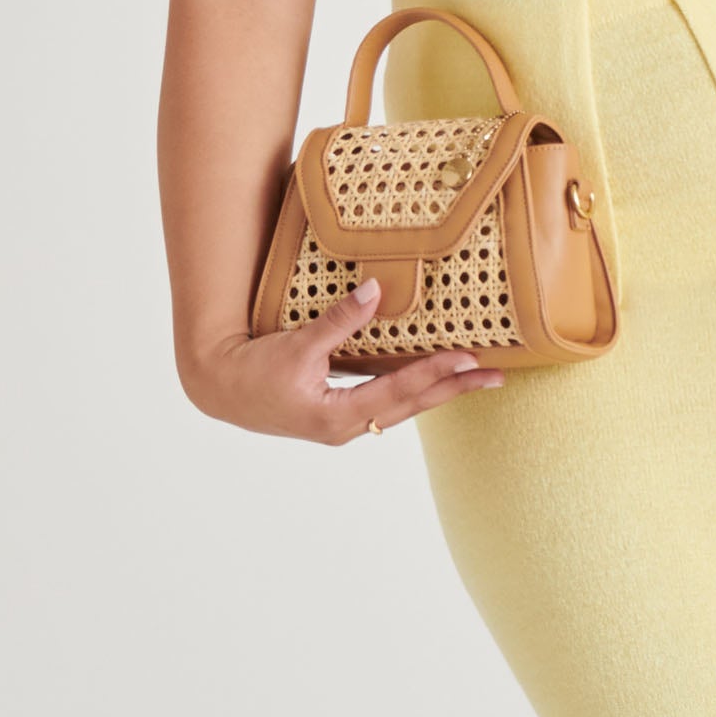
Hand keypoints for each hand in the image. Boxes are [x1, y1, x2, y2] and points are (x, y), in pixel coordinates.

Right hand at [180, 278, 505, 442]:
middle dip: (454, 390)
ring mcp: (343, 425)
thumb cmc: (253, 371)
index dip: (436, 373)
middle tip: (495, 376)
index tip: (469, 359)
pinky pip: (386, 404)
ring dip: (438, 391)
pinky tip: (428, 380)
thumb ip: (338, 320)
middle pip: (411, 406)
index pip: (398, 391)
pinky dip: (412, 391)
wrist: (220, 390)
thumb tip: (376, 290)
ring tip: (473, 377)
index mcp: (337, 416)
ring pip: (402, 408)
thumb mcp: (296, 344)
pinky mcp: (337, 416)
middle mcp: (346, 427)